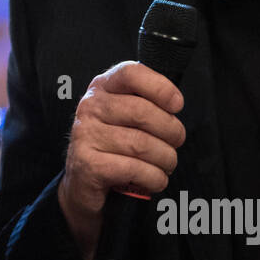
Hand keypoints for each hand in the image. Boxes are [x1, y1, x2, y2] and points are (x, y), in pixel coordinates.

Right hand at [58, 60, 185, 259]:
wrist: (83, 186)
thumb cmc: (113, 147)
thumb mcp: (124, 117)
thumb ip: (145, 102)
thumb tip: (175, 103)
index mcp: (102, 88)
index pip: (131, 73)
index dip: (160, 87)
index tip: (176, 105)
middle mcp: (90, 107)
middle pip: (142, 111)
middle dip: (171, 131)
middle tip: (175, 143)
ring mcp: (86, 135)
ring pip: (142, 144)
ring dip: (165, 159)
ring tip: (166, 164)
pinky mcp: (88, 164)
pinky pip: (134, 168)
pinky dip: (154, 178)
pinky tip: (154, 180)